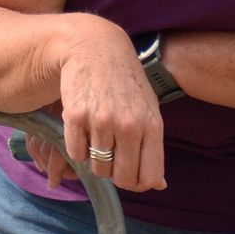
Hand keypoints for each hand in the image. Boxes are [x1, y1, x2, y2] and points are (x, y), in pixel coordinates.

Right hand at [49, 15, 166, 192]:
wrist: (94, 47)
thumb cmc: (125, 82)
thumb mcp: (148, 109)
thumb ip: (153, 147)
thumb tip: (159, 186)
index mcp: (151, 125)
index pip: (149, 178)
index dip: (137, 183)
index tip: (129, 173)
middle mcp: (128, 126)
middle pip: (121, 178)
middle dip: (114, 174)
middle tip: (109, 156)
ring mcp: (101, 121)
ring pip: (97, 168)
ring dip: (95, 159)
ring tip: (96, 137)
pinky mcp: (75, 116)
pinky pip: (76, 154)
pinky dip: (77, 147)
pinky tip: (82, 128)